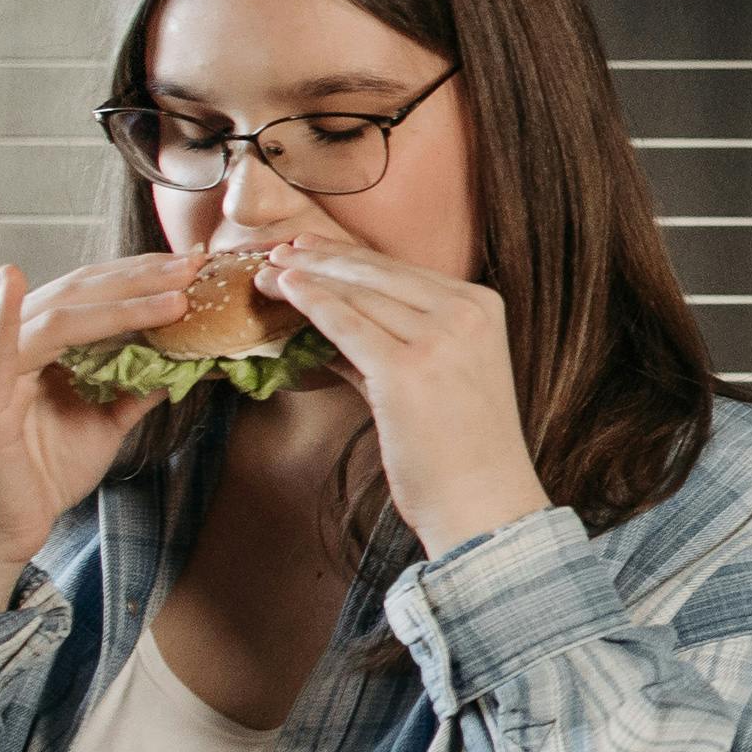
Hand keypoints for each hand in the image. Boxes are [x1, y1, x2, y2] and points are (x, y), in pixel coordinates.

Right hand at [0, 256, 189, 615]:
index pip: (88, 293)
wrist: (5, 529)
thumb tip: (187, 358)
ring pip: (57, 318)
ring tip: (174, 294)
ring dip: (119, 302)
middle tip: (194, 264)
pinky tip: (14, 281)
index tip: (193, 264)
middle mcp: (2, 342)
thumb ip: (135, 384)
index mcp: (31, 341)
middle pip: (76, 294)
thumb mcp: (105, 420)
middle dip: (140, 278)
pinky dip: (5, 315)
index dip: (139, 276)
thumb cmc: (45, 473)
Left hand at [259, 242, 554, 557]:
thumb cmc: (461, 449)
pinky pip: (345, 325)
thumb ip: (393, 343)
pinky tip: (283, 291)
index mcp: (483, 306)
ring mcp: (440, 339)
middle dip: (322, 259)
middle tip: (279, 249)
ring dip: (306, 279)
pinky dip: (310, 303)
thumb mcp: (441, 375)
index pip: (402, 270)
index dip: (349, 255)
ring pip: (358, 293)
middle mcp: (466, 313)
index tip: (312, 248)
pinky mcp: (407, 369)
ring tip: (267, 272)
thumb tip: (330, 323)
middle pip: (378, 274)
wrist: (484, 503)